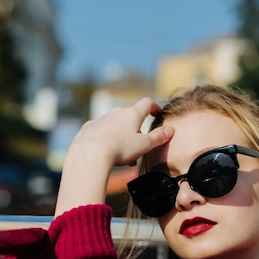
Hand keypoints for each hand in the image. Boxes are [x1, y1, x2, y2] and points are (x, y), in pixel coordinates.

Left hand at [54, 98, 173, 215]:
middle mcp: (116, 112)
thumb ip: (158, 137)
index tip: (156, 113)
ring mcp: (101, 119)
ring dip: (121, 136)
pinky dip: (106, 139)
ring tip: (123, 155)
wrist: (89, 153)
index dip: (154, 107)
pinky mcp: (89, 127)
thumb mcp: (144, 145)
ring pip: (115, 125)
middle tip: (138, 146)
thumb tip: (170, 130)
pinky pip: (101, 131)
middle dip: (135, 129)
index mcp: (132, 114)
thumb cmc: (120, 149)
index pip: (147, 103)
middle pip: (130, 116)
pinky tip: (106, 152)